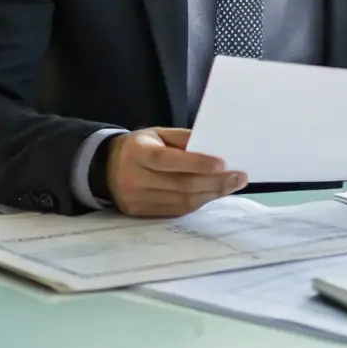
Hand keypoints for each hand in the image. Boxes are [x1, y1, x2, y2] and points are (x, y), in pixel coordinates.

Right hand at [106, 127, 246, 216]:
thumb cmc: (142, 147)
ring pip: (181, 201)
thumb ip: (184, 139)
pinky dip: (198, 202)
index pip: (167, 160)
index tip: (223, 164)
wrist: (106, 169)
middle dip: (214, 182)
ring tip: (233, 186)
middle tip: (239, 178)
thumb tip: (215, 148)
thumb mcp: (158, 134)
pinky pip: (176, 210)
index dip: (196, 163)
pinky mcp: (141, 213)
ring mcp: (137, 199)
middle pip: (180, 184)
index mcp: (137, 152)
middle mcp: (134, 178)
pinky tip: (214, 194)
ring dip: (211, 194)